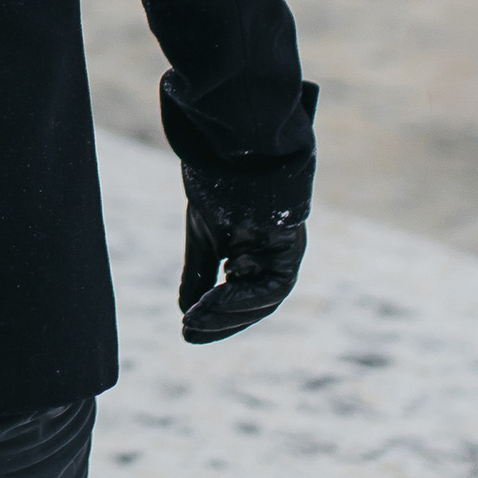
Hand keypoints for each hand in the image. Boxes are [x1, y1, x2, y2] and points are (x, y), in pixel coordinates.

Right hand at [177, 161, 308, 346]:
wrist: (236, 146)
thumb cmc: (220, 187)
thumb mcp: (203, 237)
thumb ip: (199, 274)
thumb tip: (186, 310)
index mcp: (254, 256)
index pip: (238, 297)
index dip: (214, 317)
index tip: (187, 329)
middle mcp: (272, 258)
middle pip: (252, 304)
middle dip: (219, 320)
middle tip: (188, 331)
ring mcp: (284, 253)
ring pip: (263, 300)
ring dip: (228, 314)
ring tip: (195, 319)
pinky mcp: (291, 246)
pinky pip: (274, 286)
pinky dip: (244, 297)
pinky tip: (214, 300)